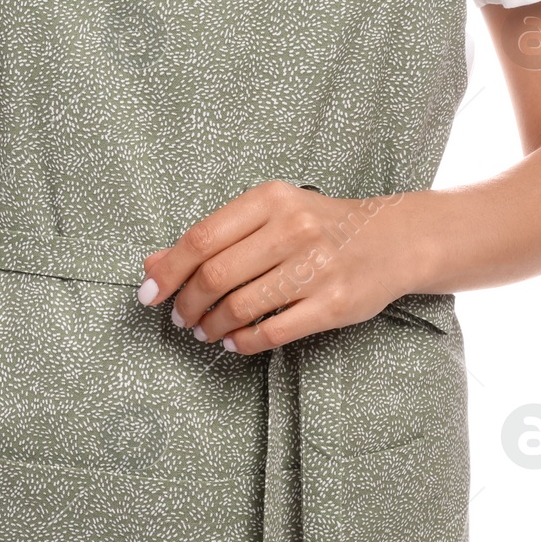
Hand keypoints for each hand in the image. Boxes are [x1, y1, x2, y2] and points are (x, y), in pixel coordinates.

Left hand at [137, 180, 422, 354]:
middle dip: (187, 303)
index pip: (202, 237)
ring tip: (204, 331)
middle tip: (180, 318)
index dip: (168, 270)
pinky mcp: (336, 304)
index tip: (148, 293)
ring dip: (212, 325)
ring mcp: (316, 267)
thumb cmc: (317, 225)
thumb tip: (153, 264)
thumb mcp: (267, 215)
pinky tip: (233, 341)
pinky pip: (275, 331)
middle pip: (216, 274)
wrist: (392, 238)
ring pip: (241, 305)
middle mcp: (292, 228)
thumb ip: (213, 237)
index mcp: (269, 199)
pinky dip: (244, 341)